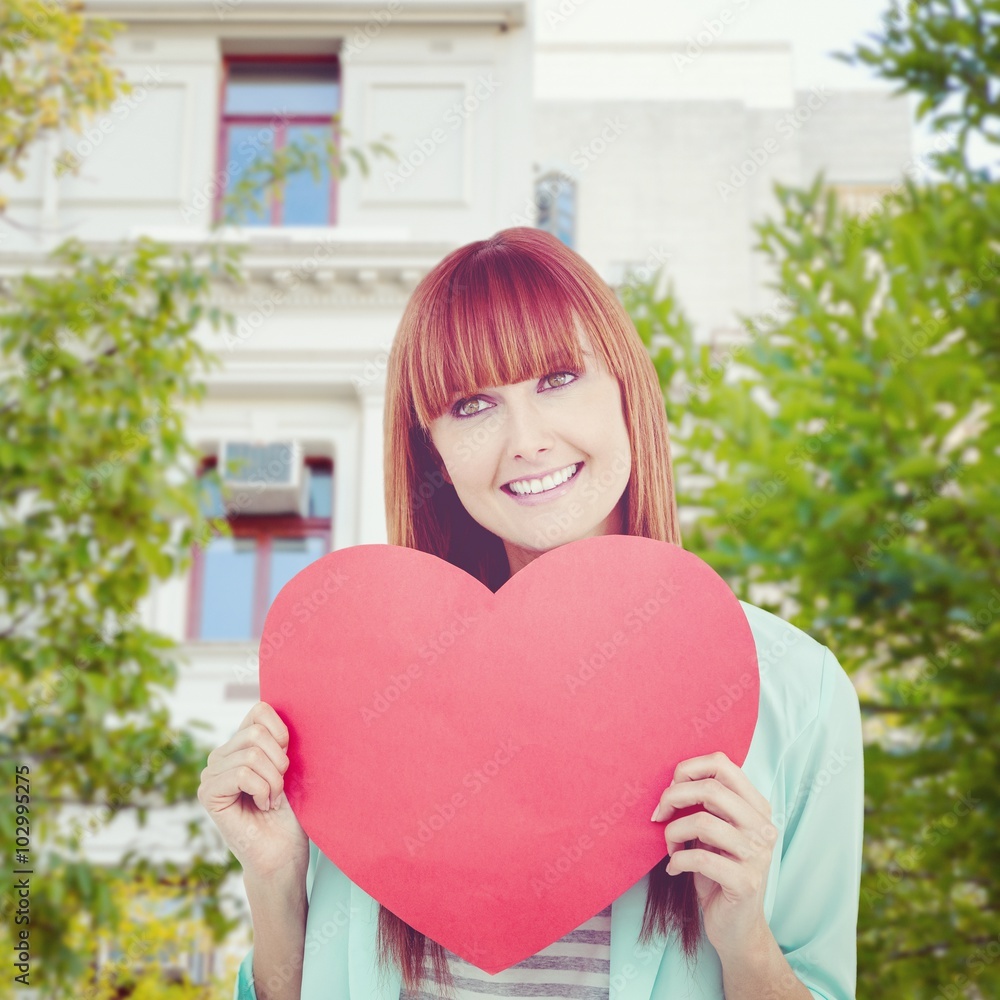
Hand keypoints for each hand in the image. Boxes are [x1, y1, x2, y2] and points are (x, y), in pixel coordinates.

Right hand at [197, 701, 308, 882]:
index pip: (260, 710)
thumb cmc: (291, 811)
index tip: (287, 761)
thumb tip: (281, 703)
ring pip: (251, 754)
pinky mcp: (208, 793)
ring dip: (273, 781)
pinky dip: (263, 790)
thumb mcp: (289, 765)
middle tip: (279, 787)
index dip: (281, 732)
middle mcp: (221, 755)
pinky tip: (262, 806)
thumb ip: (278, 737)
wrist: (284, 852)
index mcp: (240, 743)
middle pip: (256, 732)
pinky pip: (242, 774)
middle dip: (279, 762)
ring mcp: (211, 774)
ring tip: (271, 799)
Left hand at [650, 750, 777, 958]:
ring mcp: (758, 855)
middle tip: (658, 815)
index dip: (688, 769)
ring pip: (701, 822)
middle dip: (673, 797)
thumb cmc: (719, 870)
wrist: (737, 928)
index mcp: (757, 806)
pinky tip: (674, 869)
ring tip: (670, 847)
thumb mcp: (715, 830)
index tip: (670, 788)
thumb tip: (673, 782)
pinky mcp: (746, 882)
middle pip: (710, 789)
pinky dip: (677, 861)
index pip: (722, 764)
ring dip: (672, 833)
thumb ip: (706, 804)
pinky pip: (699, 857)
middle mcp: (763, 826)